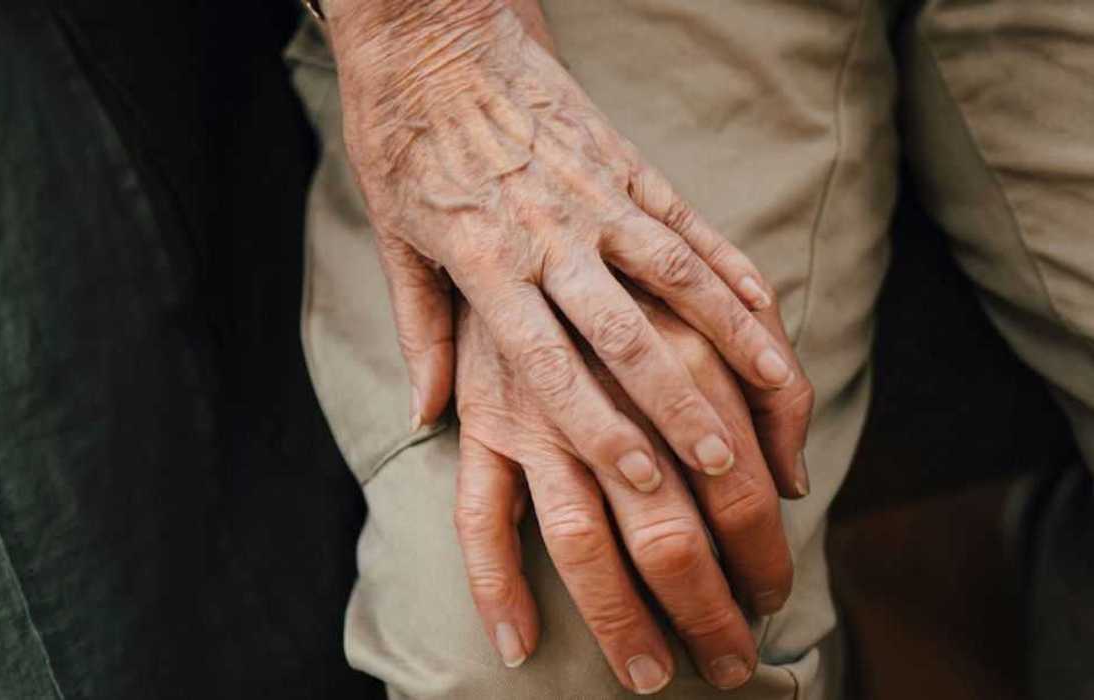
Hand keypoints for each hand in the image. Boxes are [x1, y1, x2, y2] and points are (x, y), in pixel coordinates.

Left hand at [323, 0, 810, 492]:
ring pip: (675, 276)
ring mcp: (594, 196)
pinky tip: (765, 308)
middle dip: (676, 402)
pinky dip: (729, 268)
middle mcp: (548, 234)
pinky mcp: (624, 162)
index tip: (641, 477)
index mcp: (485, 262)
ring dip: (728, 337)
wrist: (432, 34)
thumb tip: (427, 417)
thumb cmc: (404, 141)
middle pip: (623, 332)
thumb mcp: (394, 239)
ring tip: (775, 390)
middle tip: (721, 463)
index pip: (547, 362)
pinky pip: (689, 223)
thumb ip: (421, 332)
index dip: (596, 424)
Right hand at [452, 290, 795, 692]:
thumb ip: (772, 384)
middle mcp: (609, 395)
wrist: (508, 191)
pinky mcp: (483, 424)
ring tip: (652, 676)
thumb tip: (793, 477)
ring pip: (582, 539)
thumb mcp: (726, 310)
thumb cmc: (633, 264)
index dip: (762, 556)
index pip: (738, 487)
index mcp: (680, 357)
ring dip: (620, 618)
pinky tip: (517, 645)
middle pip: (668, 531)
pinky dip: (495, 585)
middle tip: (731, 664)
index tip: (773, 600)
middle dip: (706, 609)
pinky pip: (479, 517)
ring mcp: (538, 414)